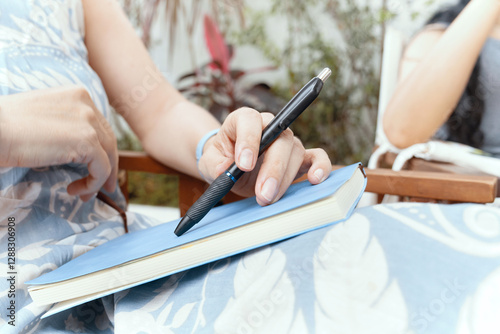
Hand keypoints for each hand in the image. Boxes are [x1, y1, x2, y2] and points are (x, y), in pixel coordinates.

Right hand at [0, 86, 117, 200]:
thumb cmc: (6, 127)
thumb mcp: (43, 118)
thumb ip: (64, 125)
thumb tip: (76, 147)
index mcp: (77, 95)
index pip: (99, 125)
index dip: (102, 149)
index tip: (97, 166)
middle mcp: (87, 104)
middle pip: (108, 140)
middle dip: (108, 164)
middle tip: (104, 186)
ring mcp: (89, 122)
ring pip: (108, 156)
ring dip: (99, 179)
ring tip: (84, 194)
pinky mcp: (87, 141)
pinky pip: (101, 169)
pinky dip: (92, 184)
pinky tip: (74, 191)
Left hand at [198, 108, 331, 205]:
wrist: (231, 164)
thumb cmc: (220, 158)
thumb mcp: (209, 162)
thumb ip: (214, 164)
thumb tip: (225, 170)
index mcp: (244, 120)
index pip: (250, 121)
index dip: (249, 140)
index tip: (243, 164)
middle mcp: (269, 126)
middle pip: (278, 140)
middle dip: (272, 169)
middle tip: (263, 194)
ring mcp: (286, 141)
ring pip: (294, 153)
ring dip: (284, 179)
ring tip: (268, 199)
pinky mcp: (299, 157)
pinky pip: (317, 157)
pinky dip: (320, 166)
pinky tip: (315, 179)